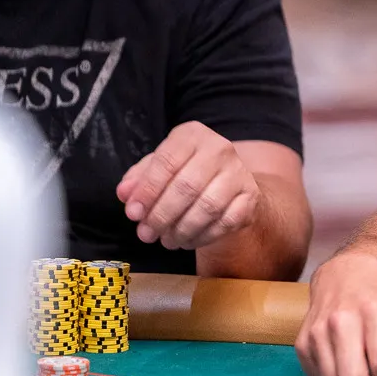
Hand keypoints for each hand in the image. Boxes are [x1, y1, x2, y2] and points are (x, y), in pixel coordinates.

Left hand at [116, 121, 260, 249]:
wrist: (228, 183)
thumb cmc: (185, 173)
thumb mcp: (158, 168)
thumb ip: (138, 179)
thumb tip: (126, 194)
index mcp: (193, 135)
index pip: (167, 161)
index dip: (147, 191)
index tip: (133, 213)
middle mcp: (221, 148)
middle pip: (187, 186)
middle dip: (161, 215)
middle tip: (146, 234)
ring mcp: (239, 173)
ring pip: (207, 208)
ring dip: (181, 230)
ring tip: (166, 240)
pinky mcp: (250, 197)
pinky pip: (225, 223)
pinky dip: (202, 237)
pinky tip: (188, 240)